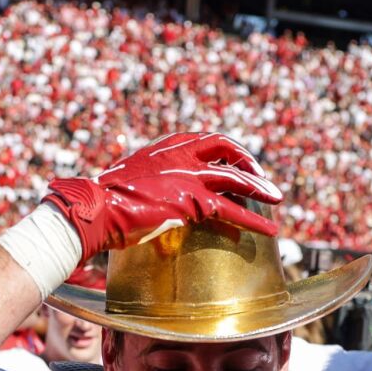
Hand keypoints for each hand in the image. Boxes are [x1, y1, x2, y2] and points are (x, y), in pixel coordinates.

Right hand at [43, 132, 281, 261]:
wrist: (95, 209)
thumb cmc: (104, 200)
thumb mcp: (130, 179)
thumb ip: (149, 179)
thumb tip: (151, 192)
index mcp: (166, 147)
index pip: (206, 139)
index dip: (227, 150)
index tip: (236, 161)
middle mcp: (181, 155)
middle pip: (227, 148)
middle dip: (249, 162)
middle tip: (263, 178)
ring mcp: (188, 176)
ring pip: (236, 178)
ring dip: (260, 189)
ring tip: (276, 201)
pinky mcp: (192, 202)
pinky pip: (232, 210)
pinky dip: (253, 221)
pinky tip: (268, 231)